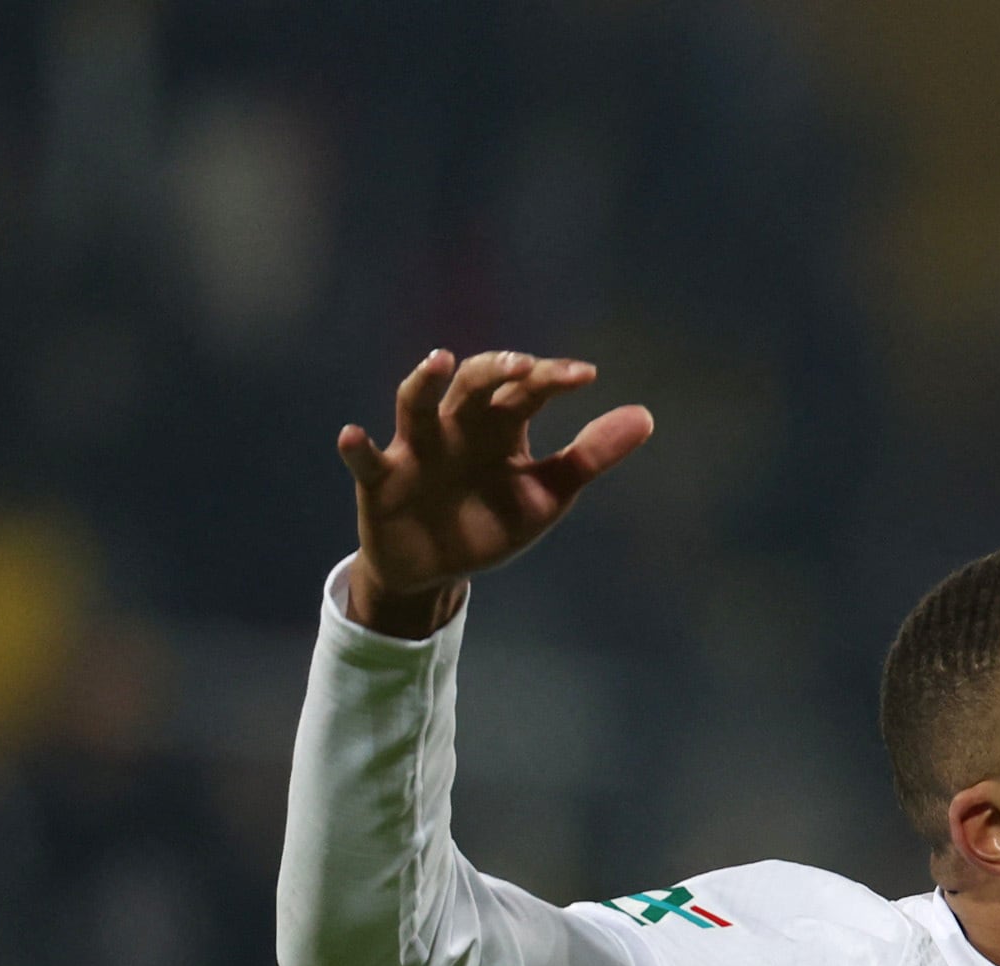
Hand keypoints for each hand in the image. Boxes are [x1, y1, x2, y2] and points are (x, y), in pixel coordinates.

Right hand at [337, 349, 653, 637]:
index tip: (585, 376)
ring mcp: (416, 450)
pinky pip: (366, 460)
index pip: (527, 390)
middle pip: (473, 385)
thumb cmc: (492, 520)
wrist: (438, 569)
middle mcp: (456, 426)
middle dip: (496, 371)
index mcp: (499, 426)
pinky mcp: (382, 481)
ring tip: (441, 361)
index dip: (552, 379)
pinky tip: (353, 434)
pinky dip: (357, 447)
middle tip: (523, 366)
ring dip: (424, 382)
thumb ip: (590, 456)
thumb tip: (646, 416)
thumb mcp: (548, 494)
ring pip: (416, 405)